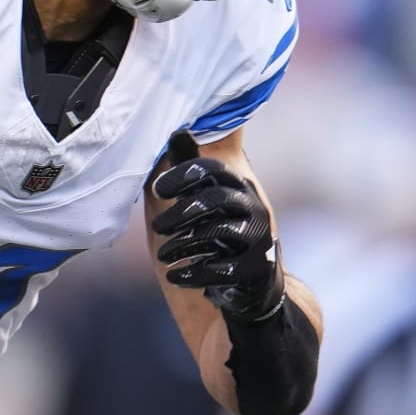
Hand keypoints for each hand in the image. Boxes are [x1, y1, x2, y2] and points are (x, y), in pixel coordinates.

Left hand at [151, 133, 284, 321]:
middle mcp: (253, 208)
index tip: (158, 189)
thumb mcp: (205, 200)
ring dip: (182, 244)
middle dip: (179, 213)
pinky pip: (222, 268)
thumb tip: (177, 131)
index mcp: (239, 187)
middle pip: (214, 199)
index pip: (212, 170)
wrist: (253, 283)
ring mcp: (258, 239)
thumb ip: (192, 169)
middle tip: (157, 228)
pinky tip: (176, 276)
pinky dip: (194, 273)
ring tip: (163, 256)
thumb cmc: (220, 234)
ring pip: (218, 231)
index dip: (182, 175)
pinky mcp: (256, 268)